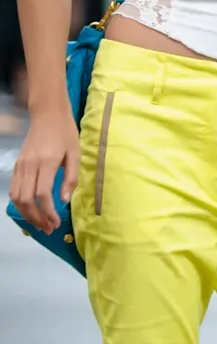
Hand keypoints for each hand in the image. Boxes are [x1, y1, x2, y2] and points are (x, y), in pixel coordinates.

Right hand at [10, 107, 79, 233]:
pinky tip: (31, 210)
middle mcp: (30, 165)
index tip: (56, 222)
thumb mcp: (75, 154)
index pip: (42, 193)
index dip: (48, 211)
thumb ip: (71, 178)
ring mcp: (20, 165)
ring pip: (16, 196)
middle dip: (36, 218)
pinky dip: (20, 203)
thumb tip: (64, 201)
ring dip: (27, 214)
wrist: (48, 115)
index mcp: (46, 162)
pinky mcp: (17, 165)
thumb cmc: (66, 134)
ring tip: (40, 223)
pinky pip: (14, 189)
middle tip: (48, 228)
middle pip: (26, 199)